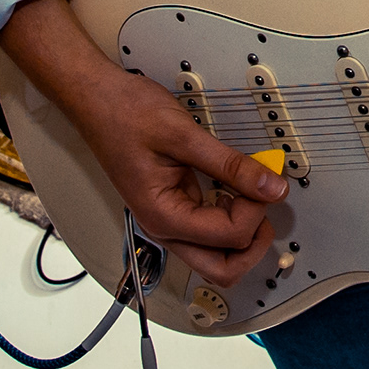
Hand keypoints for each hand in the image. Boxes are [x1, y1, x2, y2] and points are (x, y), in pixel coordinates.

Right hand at [0, 0, 289, 286]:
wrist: (96, 99)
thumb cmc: (125, 114)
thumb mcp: (184, 136)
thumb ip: (231, 165)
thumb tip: (271, 186)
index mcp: (163, 216)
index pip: (228, 236)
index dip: (256, 209)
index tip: (264, 177)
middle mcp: (164, 228)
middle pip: (222, 268)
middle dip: (254, 243)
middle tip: (265, 202)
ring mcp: (169, 221)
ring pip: (217, 256)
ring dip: (243, 235)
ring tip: (252, 195)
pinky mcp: (174, 208)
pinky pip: (209, 231)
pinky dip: (232, 219)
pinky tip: (238, 191)